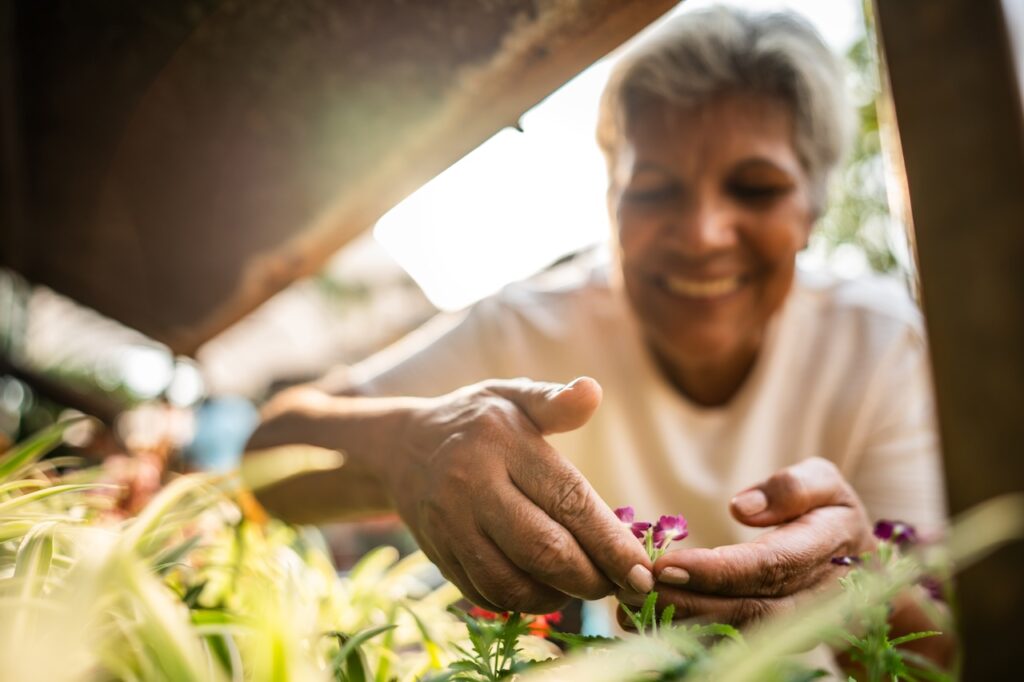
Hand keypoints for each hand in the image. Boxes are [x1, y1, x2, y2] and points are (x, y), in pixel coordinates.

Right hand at [388, 377, 652, 612]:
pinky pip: (486, 595)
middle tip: (624, 585)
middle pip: (543, 550)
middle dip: (592, 578)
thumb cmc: (477, 421)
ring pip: (513, 583)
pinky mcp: (439, 557)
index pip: (568, 500)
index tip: (643, 570)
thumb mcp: (513, 396)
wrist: (400, 448)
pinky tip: (546, 588)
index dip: (610, 542)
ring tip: (585, 585)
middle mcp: (473, 486)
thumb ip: (555, 401)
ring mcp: (451, 526)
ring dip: (560, 596)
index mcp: (503, 444)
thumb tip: (593, 391)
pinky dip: (523, 603)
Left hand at [618, 457, 874, 625]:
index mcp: (825, 550)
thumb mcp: (825, 483)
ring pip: (736, 634)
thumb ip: (792, 487)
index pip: (768, 567)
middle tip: (632, 588)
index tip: (666, 565)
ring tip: (627, 607)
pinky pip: (729, 641)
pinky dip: (686, 634)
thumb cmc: (830, 513)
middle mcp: (814, 598)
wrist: (864, 572)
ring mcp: (796, 627)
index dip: (716, 570)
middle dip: (686, 603)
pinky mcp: (773, 640)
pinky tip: (643, 622)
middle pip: (747, 610)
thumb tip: (741, 507)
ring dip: (680, 623)